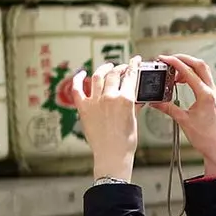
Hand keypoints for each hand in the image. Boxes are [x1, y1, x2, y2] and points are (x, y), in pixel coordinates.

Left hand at [70, 56, 141, 181]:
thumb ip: (135, 105)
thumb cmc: (125, 142)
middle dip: (120, 68)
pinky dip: (77, 79)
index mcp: (125, 99)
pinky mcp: (83, 108)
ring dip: (103, 69)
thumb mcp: (134, 120)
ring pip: (98, 77)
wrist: (112, 155)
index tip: (135, 60)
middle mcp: (109, 97)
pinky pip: (77, 89)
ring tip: (107, 67)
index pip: (131, 76)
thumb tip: (139, 98)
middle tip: (122, 68)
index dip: (133, 65)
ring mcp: (95, 102)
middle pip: (114, 74)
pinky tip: (81, 73)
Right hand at [148, 54, 215, 178]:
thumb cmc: (203, 137)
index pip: (189, 72)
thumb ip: (168, 108)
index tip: (163, 59)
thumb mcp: (182, 120)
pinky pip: (203, 79)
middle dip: (183, 59)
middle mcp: (212, 91)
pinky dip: (191, 76)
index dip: (175, 63)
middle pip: (199, 65)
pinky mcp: (212, 97)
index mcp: (205, 95)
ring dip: (188, 67)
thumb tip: (155, 101)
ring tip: (172, 73)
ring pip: (202, 70)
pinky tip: (180, 82)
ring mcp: (213, 93)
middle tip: (168, 60)